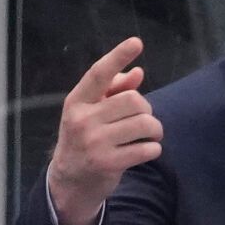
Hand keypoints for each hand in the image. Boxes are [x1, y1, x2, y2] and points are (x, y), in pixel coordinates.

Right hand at [47, 38, 162, 224]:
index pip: (98, 74)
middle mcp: (83, 120)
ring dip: (154, 130)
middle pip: (133, 101)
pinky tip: (146, 150)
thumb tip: (137, 73)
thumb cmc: (85, 139)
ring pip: (143, 124)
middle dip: (147, 109)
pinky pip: (146, 149)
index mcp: (77, 102)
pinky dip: (153, 149)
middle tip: (144, 119)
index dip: (118, 56)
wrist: (70, 182)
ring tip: (150, 135)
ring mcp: (95, 143)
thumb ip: (112, 91)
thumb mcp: (91, 113)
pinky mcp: (108, 163)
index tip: (136, 43)